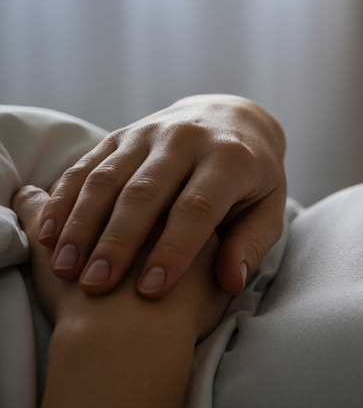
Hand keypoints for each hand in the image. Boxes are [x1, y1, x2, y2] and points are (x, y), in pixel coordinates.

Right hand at [35, 94, 285, 297]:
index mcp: (231, 159)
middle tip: (97, 286)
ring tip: (66, 269)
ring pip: (108, 178)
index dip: (174, 249)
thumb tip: (232, 282)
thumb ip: (252, 244)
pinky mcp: (121, 135)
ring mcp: (150, 133)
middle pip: (145, 193)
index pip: (197, 207)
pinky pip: (86, 166)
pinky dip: (63, 200)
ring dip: (82, 225)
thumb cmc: (253, 178)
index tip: (150, 290)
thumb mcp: (269, 206)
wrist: (233, 117)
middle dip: (118, 242)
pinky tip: (48, 235)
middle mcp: (187, 140)